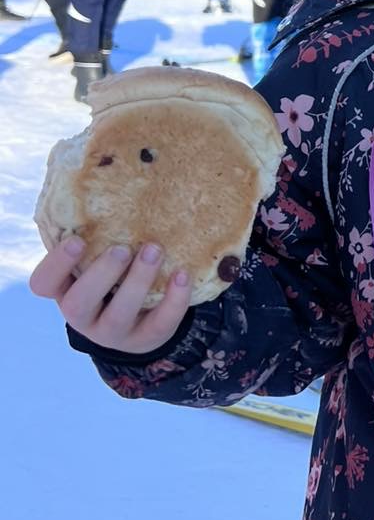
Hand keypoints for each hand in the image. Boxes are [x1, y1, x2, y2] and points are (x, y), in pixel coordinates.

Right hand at [29, 236, 190, 355]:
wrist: (140, 322)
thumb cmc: (113, 278)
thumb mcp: (96, 261)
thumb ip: (95, 236)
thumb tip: (116, 180)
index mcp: (65, 291)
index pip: (44, 284)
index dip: (56, 264)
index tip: (77, 239)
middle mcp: (82, 316)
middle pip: (79, 303)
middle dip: (101, 274)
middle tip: (122, 248)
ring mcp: (112, 332)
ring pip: (119, 315)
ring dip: (138, 281)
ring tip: (154, 250)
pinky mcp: (146, 340)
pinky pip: (159, 323)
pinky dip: (174, 299)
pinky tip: (183, 274)